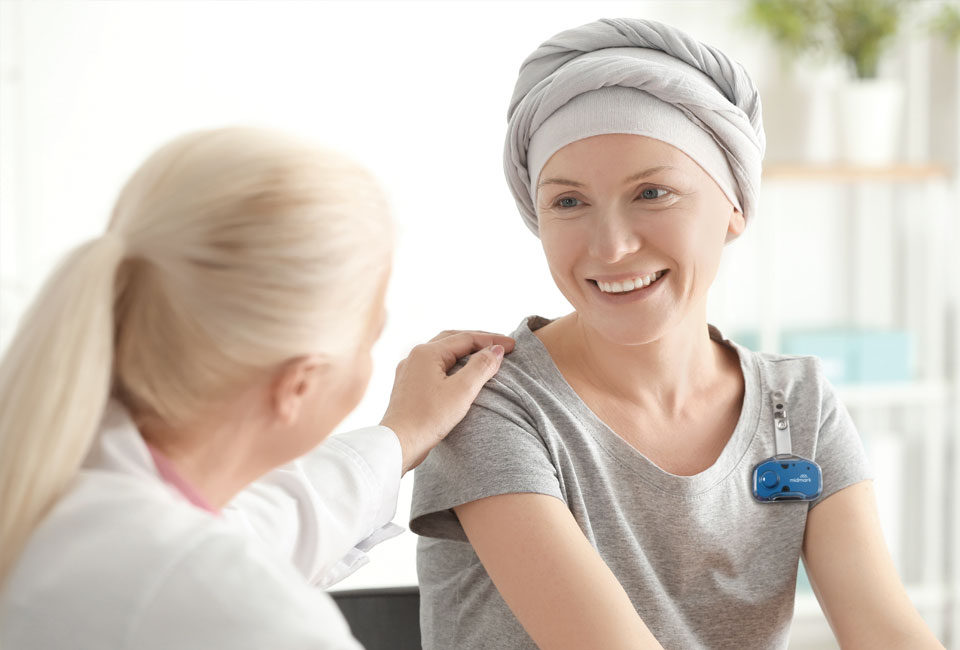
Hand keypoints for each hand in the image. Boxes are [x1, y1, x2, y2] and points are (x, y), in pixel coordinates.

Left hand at [380, 330, 514, 473]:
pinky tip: (461, 373)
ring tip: (485, 356)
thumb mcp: (462, 391)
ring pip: (442, 353)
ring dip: (465, 352)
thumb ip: (481, 367)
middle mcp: (415, 356)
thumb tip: (496, 350)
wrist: (398, 444)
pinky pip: (434, 366)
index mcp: (427, 352)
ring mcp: (409, 370)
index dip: (492, 340)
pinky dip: (452, 364)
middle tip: (501, 346)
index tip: (513, 345)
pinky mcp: (408, 386)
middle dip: (479, 341)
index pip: (466, 338)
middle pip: (453, 340)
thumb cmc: (428, 418)